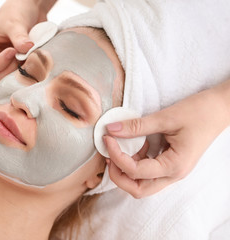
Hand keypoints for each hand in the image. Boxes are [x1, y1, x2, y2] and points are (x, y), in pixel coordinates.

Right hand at [0, 0, 55, 84]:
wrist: (30, 11)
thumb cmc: (15, 13)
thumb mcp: (15, 23)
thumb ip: (19, 37)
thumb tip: (26, 48)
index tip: (12, 51)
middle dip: (11, 70)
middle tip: (23, 56)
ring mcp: (2, 67)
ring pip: (7, 81)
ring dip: (20, 73)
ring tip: (29, 57)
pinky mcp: (14, 70)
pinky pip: (19, 79)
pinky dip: (27, 73)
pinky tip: (33, 62)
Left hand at [103, 83, 229, 197]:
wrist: (220, 108)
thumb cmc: (199, 112)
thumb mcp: (165, 118)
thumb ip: (137, 126)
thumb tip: (111, 130)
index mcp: (174, 166)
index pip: (136, 172)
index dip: (117, 156)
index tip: (107, 138)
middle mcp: (173, 174)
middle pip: (137, 189)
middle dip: (118, 175)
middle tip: (108, 154)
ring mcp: (172, 171)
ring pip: (142, 183)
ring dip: (126, 170)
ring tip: (117, 148)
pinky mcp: (170, 164)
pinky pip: (148, 172)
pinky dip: (135, 162)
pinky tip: (134, 145)